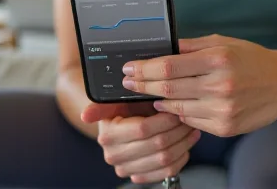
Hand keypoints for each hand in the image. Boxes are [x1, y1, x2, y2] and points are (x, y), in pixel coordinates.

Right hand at [81, 101, 200, 184]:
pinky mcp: (139, 176)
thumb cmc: (123, 108)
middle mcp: (114, 156)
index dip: (164, 119)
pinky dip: (181, 157)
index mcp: (108, 135)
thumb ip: (105, 102)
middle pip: (157, 144)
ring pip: (165, 159)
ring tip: (191, 128)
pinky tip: (185, 143)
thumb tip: (85, 115)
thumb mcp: (116, 100)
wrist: (120, 125)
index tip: (176, 108)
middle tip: (189, 116)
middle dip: (178, 129)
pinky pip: (167, 172)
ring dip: (183, 142)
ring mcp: (127, 168)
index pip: (143, 129)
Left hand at [121, 34, 276, 136]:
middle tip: (128, 83)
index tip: (128, 68)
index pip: (169, 66)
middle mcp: (220, 85)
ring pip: (176, 109)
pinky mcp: (225, 127)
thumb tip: (161, 48)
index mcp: (218, 59)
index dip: (144, 69)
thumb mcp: (223, 43)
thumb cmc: (252, 59)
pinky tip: (178, 106)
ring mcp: (223, 109)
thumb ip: (191, 47)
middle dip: (142, 86)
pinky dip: (180, 114)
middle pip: (168, 89)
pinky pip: (192, 121)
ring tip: (151, 94)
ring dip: (159, 102)